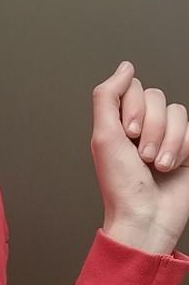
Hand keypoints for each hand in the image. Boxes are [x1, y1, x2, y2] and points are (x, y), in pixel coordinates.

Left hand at [91, 61, 188, 252]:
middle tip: (141, 156)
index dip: (135, 108)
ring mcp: (164, 138)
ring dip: (167, 141)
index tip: (128, 134)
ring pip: (178, 112)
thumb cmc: (122, 187)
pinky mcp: (185, 149)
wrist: (145, 217)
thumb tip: (125, 67)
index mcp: (118, 126)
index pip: (135, 89)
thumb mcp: (104, 138)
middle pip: (158, 98)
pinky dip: (182, 148)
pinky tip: (171, 167)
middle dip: (151, 128)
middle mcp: (141, 129)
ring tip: (156, 166)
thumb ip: (108, 98)